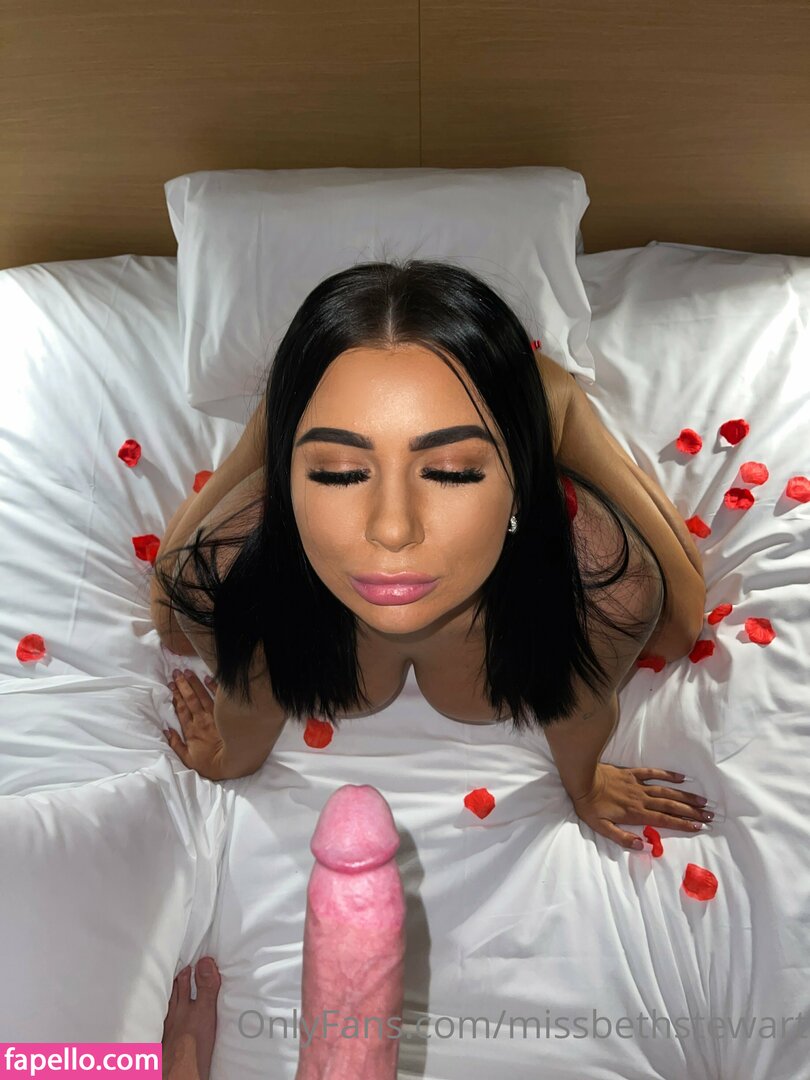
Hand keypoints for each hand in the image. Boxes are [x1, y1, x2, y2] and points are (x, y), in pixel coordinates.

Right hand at [164, 669, 231, 780]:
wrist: (233, 763)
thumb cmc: (210, 764)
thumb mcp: (188, 759)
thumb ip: (176, 745)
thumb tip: (166, 731)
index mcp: (191, 730)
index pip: (181, 709)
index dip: (175, 696)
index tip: (171, 684)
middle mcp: (201, 720)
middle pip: (190, 699)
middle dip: (183, 684)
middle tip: (176, 672)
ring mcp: (214, 716)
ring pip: (202, 695)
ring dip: (194, 683)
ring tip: (188, 671)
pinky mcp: (225, 715)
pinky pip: (218, 698)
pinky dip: (214, 687)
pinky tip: (209, 678)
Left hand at [571, 763, 710, 850]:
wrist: (582, 779)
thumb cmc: (590, 805)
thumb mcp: (601, 827)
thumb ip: (622, 838)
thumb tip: (644, 847)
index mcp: (636, 813)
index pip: (665, 820)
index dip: (683, 823)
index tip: (700, 827)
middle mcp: (642, 799)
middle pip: (671, 806)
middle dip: (692, 811)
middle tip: (710, 815)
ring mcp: (638, 785)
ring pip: (667, 791)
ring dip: (685, 796)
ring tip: (702, 801)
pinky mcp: (632, 773)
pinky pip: (653, 773)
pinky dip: (668, 775)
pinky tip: (681, 778)